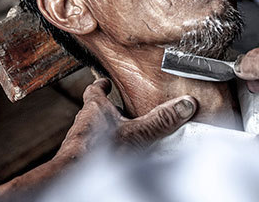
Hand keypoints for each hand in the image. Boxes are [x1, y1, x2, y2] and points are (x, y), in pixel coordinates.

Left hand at [0, 78, 196, 198]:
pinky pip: (93, 148)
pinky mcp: (80, 158)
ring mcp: (80, 141)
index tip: (106, 82)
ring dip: (106, 131)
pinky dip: (104, 149)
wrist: (74, 176)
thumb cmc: (97, 151)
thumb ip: (161, 120)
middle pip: (94, 110)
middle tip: (122, 110)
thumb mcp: (136, 133)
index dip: (100, 85)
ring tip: (123, 136)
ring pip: (93, 130)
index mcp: (95, 109)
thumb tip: (184, 105)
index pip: (94, 90)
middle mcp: (84, 123)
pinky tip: (117, 156)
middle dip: (108, 110)